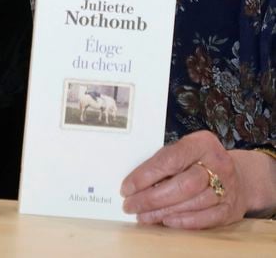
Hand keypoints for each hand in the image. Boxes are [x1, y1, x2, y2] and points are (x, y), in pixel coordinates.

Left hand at [120, 130, 247, 227]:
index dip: (146, 175)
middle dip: (152, 198)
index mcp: (202, 143)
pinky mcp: (230, 210)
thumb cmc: (201, 162)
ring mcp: (227, 188)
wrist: (239, 176)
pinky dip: (183, 221)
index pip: (170, 159)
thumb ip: (165, 161)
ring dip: (162, 212)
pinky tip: (165, 222)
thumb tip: (135, 183)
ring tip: (143, 216)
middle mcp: (218, 164)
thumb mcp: (186, 150)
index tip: (127, 187)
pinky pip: (205, 219)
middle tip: (130, 205)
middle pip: (182, 185)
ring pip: (192, 203)